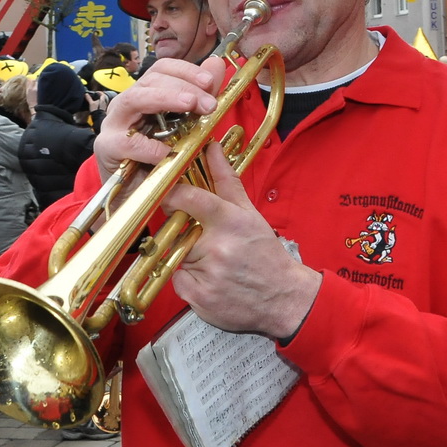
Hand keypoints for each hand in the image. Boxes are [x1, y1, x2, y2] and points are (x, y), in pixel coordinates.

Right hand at [93, 55, 223, 178]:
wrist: (135, 196)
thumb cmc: (158, 159)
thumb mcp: (184, 126)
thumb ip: (199, 96)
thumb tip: (216, 64)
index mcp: (144, 94)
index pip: (161, 68)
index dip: (186, 70)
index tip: (209, 81)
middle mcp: (126, 104)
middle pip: (150, 80)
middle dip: (183, 86)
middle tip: (208, 103)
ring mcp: (113, 124)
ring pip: (135, 99)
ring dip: (165, 99)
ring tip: (190, 105)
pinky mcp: (107, 147)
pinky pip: (129, 142)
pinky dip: (151, 146)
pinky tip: (169, 152)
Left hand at [164, 146, 320, 340]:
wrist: (283, 298)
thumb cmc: (265, 254)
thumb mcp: (249, 214)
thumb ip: (226, 180)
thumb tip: (212, 149)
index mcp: (230, 223)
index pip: (191, 199)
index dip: (172, 193)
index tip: (163, 191)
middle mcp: (217, 248)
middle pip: (179, 230)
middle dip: (186, 233)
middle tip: (206, 240)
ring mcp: (207, 275)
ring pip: (177, 257)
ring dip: (189, 257)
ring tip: (216, 263)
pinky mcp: (198, 298)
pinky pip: (178, 280)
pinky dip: (189, 280)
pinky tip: (212, 280)